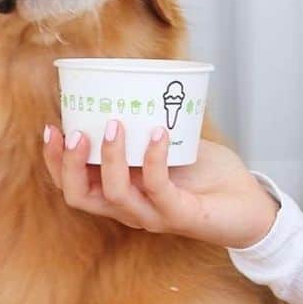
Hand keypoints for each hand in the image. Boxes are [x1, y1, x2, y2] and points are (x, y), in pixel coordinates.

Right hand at [42, 122, 280, 248]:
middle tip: (72, 132)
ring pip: (113, 194)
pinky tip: (157, 132)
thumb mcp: (174, 145)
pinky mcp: (180, 215)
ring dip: (109, 157)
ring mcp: (153, 215)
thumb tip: (135, 87)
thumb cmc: (213, 177)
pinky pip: (158, 187)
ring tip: (115, 124)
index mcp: (123, 192)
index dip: (54, 161)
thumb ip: (151, 126)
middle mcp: (131, 208)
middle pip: (79, 196)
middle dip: (67, 164)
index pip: (74, 185)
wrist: (252, 205)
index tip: (50, 127)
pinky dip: (153, 157)